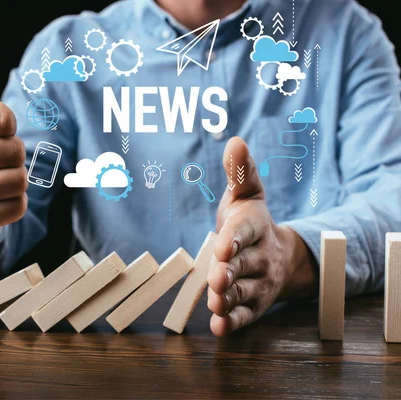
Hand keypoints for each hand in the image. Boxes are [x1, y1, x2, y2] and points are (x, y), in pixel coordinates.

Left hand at [207, 137, 317, 335]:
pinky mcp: (255, 305)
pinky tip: (220, 328)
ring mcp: (259, 284)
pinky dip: (234, 324)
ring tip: (215, 304)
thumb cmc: (252, 223)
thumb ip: (240, 172)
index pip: (245, 232)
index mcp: (254, 228)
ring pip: (244, 293)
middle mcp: (260, 257)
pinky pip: (246, 317)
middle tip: (217, 278)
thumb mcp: (247, 195)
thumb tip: (235, 140)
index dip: (234, 239)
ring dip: (229, 299)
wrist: (281, 256)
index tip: (222, 244)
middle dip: (230, 272)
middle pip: (244, 266)